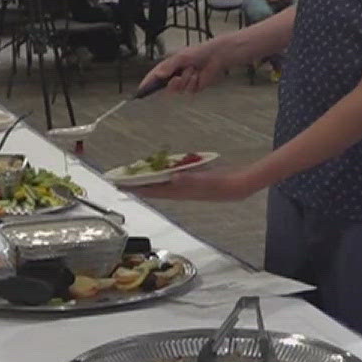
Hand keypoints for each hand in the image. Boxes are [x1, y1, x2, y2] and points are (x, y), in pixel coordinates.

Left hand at [132, 167, 263, 201]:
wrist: (239, 187)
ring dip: (148, 180)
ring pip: (161, 184)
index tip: (121, 185)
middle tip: (121, 181)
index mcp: (182, 192)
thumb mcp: (209, 181)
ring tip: (135, 176)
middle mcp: (180, 191)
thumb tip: (173, 178)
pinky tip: (161, 170)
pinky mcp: (192, 181)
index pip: (154, 191)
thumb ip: (191, 180)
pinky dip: (162, 174)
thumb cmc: (224, 184)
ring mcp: (186, 187)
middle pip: (154, 189)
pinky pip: (171, 178)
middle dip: (138, 186)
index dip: (137, 189)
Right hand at [142, 41, 227, 95]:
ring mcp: (183, 83)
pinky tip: (197, 75)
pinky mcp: (192, 88)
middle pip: (165, 88)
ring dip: (186, 79)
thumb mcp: (181, 57)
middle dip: (172, 85)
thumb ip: (169, 66)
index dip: (147, 85)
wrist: (215, 56)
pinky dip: (193, 82)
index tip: (141, 91)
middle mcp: (174, 76)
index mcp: (168, 67)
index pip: (154, 77)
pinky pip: (189, 90)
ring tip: (192, 70)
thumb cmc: (198, 52)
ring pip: (178, 89)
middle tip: (177, 78)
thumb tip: (158, 75)